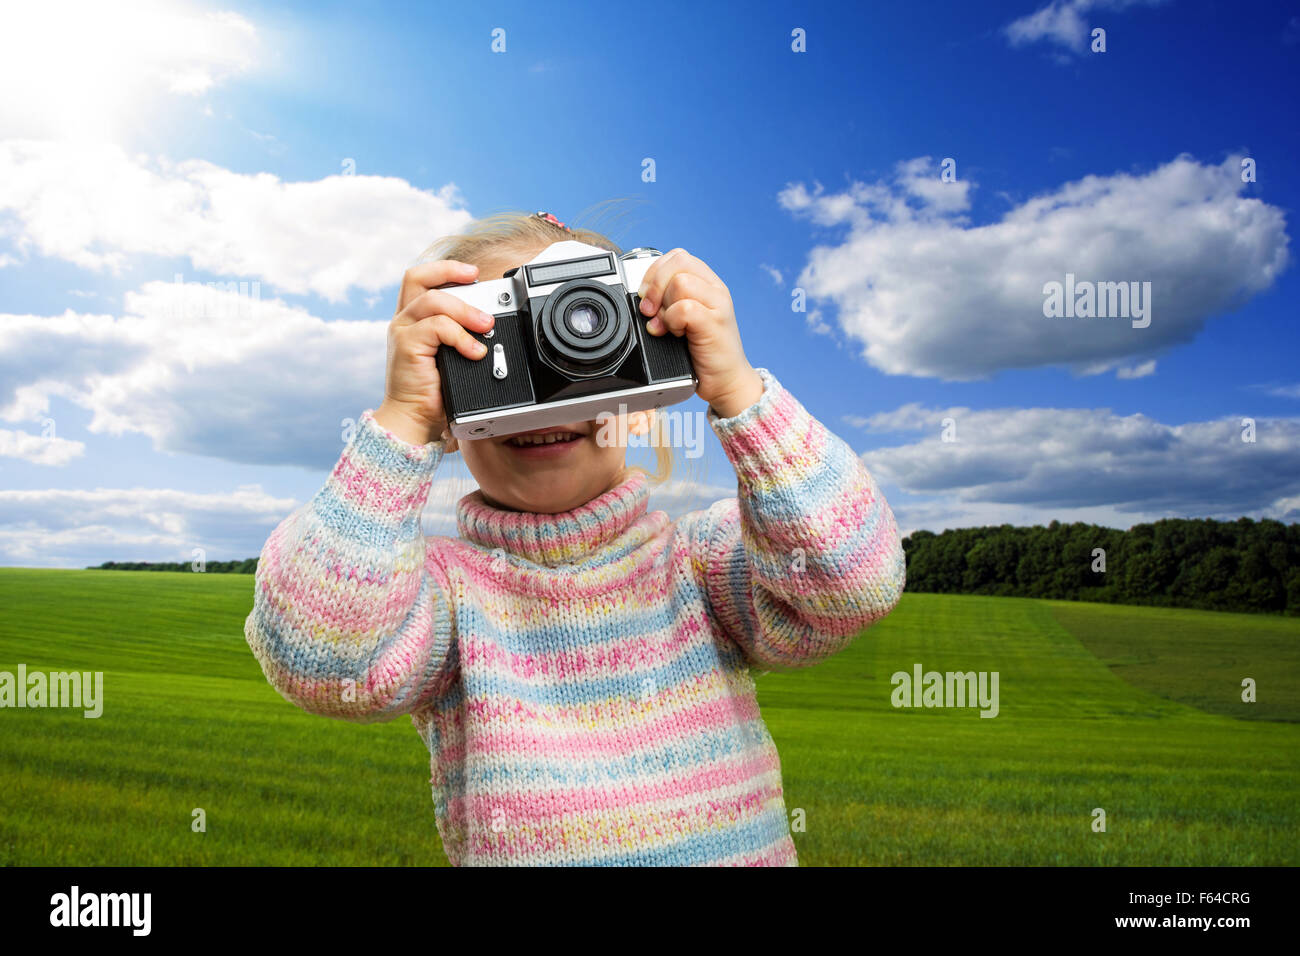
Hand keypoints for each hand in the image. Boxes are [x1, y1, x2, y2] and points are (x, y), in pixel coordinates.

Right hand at [373, 259, 495, 444]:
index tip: (473, 273)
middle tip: (480, 283)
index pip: (421, 278)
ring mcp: (403, 332)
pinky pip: (437, 327)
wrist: (415, 421)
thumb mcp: (452, 357)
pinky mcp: (407, 345)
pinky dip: (461, 336)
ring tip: (486, 325)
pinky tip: (474, 351)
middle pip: (418, 277)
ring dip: (465, 310)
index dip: (446, 268)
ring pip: (433, 300)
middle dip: (452, 273)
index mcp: (413, 320)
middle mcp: (404, 321)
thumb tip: (490, 324)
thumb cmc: (435, 393)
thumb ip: (462, 336)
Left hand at [635, 248, 762, 418]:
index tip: (645, 296)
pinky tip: (677, 335)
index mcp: (707, 283)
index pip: (677, 256)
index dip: (654, 272)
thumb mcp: (682, 319)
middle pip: (678, 262)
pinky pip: (685, 308)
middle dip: (655, 285)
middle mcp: (715, 289)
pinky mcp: (716, 322)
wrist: (726, 381)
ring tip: (668, 327)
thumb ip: (667, 301)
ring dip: (665, 307)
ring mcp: (718, 304)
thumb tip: (640, 296)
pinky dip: (672, 322)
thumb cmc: (702, 352)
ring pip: (680, 283)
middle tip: (649, 311)